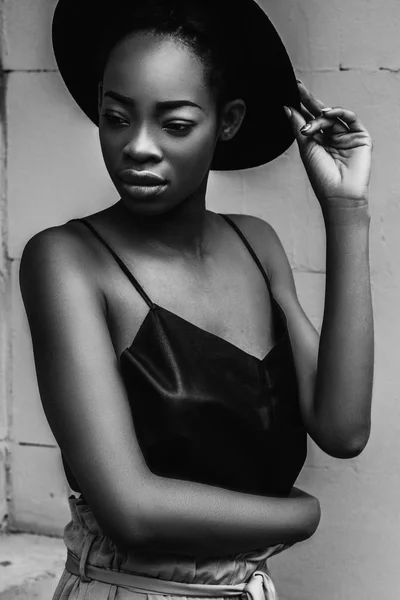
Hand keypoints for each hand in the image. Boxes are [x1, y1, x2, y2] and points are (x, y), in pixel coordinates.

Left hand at [284, 80, 371, 211]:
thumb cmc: (322, 177)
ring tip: (312, 123)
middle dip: (309, 100)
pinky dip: (339, 112)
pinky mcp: (360, 136)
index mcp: (318, 142)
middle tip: (298, 87)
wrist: (339, 193)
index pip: (308, 119)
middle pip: (320, 114)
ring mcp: (346, 136)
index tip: (290, 92)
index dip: (300, 106)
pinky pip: (350, 118)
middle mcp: (332, 137)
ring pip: (333, 116)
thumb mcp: (306, 148)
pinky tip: (327, 113)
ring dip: (321, 116)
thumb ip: (298, 127)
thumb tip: (287, 108)